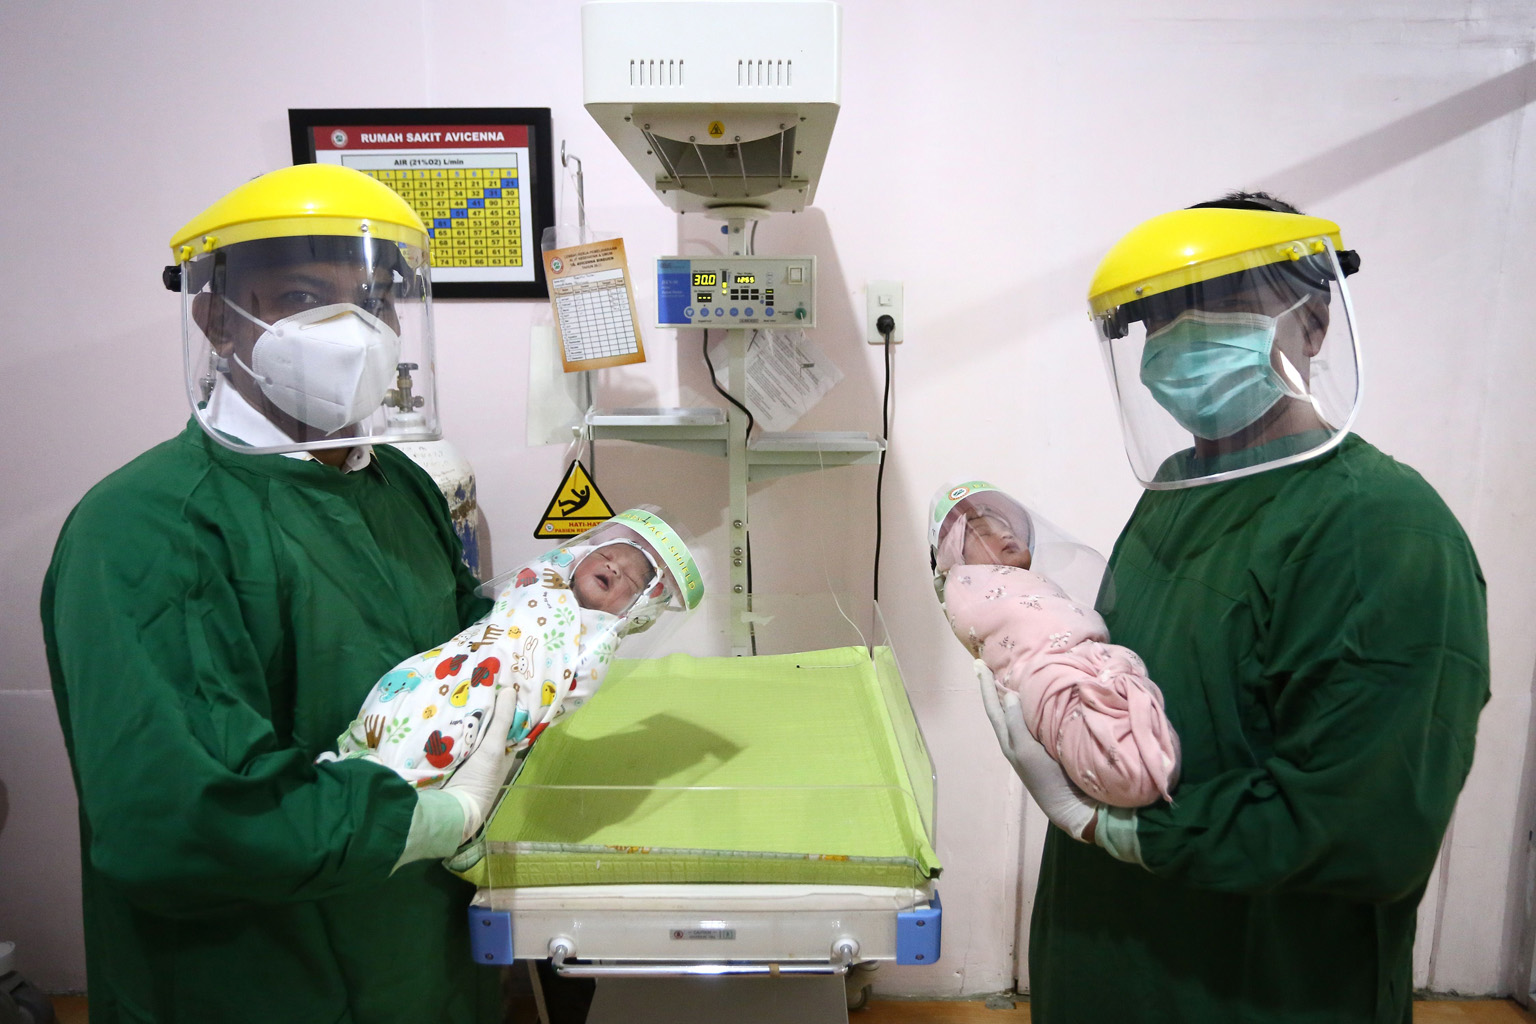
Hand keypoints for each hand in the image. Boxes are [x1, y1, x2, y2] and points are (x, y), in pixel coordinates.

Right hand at [441, 681, 521, 842]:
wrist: (451, 806)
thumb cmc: (480, 778)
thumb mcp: (494, 747)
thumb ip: (502, 721)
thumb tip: (511, 690)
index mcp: (504, 749)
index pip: (508, 720)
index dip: (505, 703)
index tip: (499, 680)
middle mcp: (488, 750)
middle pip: (487, 722)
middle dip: (481, 705)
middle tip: (474, 677)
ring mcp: (468, 753)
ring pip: (469, 727)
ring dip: (464, 713)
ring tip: (458, 684)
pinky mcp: (451, 756)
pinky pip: (452, 735)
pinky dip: (450, 724)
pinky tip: (443, 706)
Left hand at [976, 660, 1099, 840]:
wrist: (1072, 804)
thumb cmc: (1044, 778)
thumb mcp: (1026, 750)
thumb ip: (1015, 724)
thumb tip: (1006, 695)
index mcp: (1009, 740)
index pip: (993, 708)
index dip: (986, 687)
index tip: (978, 665)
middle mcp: (1018, 738)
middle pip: (1003, 707)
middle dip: (997, 686)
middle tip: (991, 664)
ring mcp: (1034, 741)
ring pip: (1020, 711)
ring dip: (1015, 691)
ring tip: (1013, 672)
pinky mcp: (1050, 742)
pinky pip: (1037, 716)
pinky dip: (1034, 702)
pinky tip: (1040, 693)